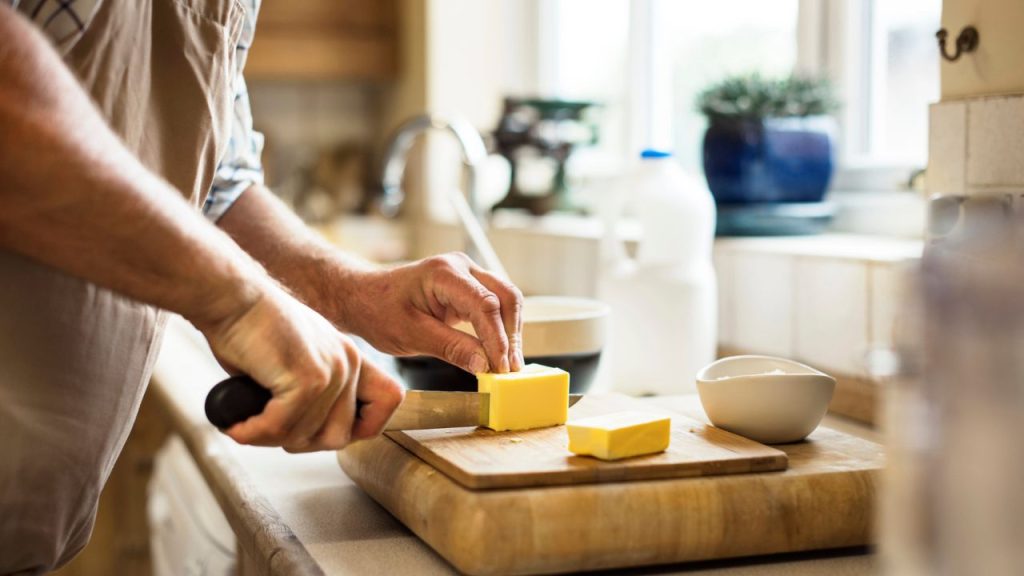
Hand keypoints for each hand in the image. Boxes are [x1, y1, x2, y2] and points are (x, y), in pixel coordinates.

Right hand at [194, 282, 403, 450]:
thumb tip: (304, 435)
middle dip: (299, 442)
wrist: (231, 298)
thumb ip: (311, 395)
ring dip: (269, 438)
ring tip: (245, 424)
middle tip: (267, 431)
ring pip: (306, 436)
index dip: (361, 426)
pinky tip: (237, 424)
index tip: (319, 430)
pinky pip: (282, 427)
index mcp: (350, 358)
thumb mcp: (294, 362)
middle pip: (339, 436)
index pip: (389, 400)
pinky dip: (254, 432)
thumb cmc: (250, 329)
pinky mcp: (307, 378)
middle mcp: (349, 363)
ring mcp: (332, 371)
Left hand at [336, 253, 523, 373]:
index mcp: (444, 273)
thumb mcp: (411, 335)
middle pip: (506, 297)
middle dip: (512, 334)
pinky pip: (495, 305)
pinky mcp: (469, 288)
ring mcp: (467, 275)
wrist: (363, 297)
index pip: (485, 305)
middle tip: (511, 369)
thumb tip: (485, 365)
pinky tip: (500, 353)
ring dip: (511, 332)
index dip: (498, 338)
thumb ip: (451, 348)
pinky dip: (501, 329)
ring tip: (508, 366)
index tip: (500, 367)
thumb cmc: (379, 311)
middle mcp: (461, 267)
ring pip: (506, 300)